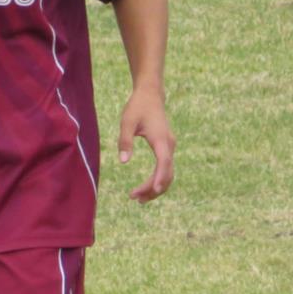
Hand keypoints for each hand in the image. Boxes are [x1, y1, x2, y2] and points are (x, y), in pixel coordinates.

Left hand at [117, 85, 175, 202]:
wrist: (150, 95)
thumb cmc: (137, 107)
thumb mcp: (127, 122)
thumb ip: (125, 141)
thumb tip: (123, 161)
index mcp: (161, 140)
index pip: (164, 163)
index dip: (160, 178)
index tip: (154, 191)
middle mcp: (169, 145)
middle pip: (167, 173)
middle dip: (153, 188)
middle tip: (134, 198)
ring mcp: (169, 147)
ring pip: (168, 173)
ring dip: (156, 187)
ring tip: (138, 198)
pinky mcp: (166, 148)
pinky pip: (165, 168)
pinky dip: (158, 179)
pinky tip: (147, 187)